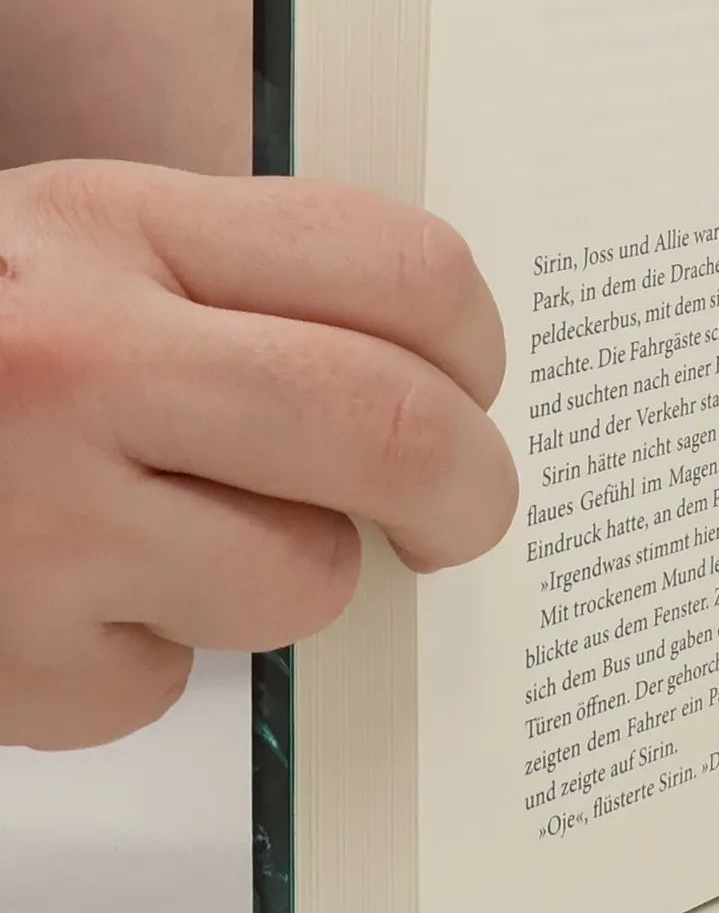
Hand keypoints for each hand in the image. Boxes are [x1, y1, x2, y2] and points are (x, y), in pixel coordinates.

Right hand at [0, 163, 516, 747]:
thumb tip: (435, 369)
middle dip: (469, 490)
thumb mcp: (62, 253)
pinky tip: (61, 600)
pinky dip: (146, 656)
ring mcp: (34, 524)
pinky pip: (170, 684)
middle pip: (390, 429)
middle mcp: (72, 362)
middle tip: (463, 512)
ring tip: (187, 538)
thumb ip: (232, 285)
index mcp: (106, 228)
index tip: (476, 385)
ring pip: (303, 579)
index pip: (400, 268)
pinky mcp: (10, 668)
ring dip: (287, 577)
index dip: (476, 342)